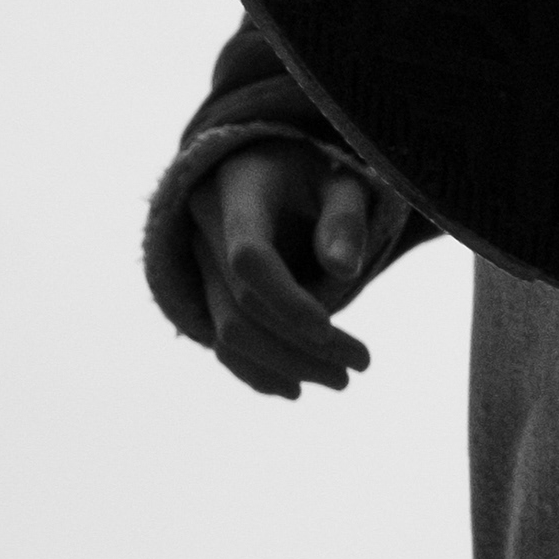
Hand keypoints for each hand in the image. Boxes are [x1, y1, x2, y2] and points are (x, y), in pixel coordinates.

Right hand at [186, 143, 382, 396]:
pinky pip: (218, 341)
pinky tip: (295, 387)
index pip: (248, 257)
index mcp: (236, 193)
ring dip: (284, 365)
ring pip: (227, 333)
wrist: (263, 171)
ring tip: (341, 380)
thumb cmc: (312, 176)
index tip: (330, 329)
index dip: (286, 300)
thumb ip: (344, 220)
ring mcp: (198, 265)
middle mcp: (204, 231)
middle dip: (300, 345)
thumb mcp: (339, 182)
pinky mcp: (205, 292)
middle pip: (241, 307)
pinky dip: (254, 370)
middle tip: (360, 367)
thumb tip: (343, 273)